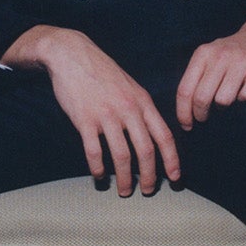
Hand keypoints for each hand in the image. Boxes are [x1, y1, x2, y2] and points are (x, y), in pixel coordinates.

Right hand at [1, 25, 180, 195]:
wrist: (72, 54)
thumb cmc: (101, 72)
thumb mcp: (130, 85)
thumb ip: (141, 108)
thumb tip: (151, 133)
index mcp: (142, 102)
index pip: (164, 136)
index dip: (172, 160)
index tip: (174, 178)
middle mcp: (128, 109)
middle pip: (145, 151)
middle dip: (149, 176)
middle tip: (147, 191)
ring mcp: (106, 115)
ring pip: (121, 155)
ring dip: (124, 178)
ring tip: (124, 190)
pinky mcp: (84, 119)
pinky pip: (94, 151)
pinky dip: (98, 168)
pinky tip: (99, 176)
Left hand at [175, 12, 245, 130]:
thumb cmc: (231, 54)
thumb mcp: (209, 56)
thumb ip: (196, 78)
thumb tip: (184, 112)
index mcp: (203, 54)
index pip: (185, 89)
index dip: (183, 112)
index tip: (186, 125)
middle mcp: (220, 56)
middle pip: (201, 98)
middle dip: (201, 114)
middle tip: (204, 117)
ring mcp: (240, 61)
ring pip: (223, 100)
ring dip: (223, 106)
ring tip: (227, 97)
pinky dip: (244, 98)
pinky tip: (245, 89)